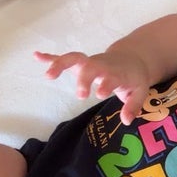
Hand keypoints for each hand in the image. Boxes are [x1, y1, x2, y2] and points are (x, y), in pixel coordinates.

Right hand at [35, 49, 151, 124]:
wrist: (132, 59)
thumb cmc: (134, 78)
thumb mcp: (140, 92)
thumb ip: (133, 106)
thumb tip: (126, 121)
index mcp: (116, 73)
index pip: (110, 77)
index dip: (105, 84)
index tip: (100, 94)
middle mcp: (101, 65)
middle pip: (90, 67)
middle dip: (83, 79)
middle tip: (80, 95)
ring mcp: (89, 62)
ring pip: (74, 58)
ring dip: (60, 64)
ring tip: (48, 76)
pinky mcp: (81, 63)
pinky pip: (64, 58)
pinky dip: (50, 57)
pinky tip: (36, 56)